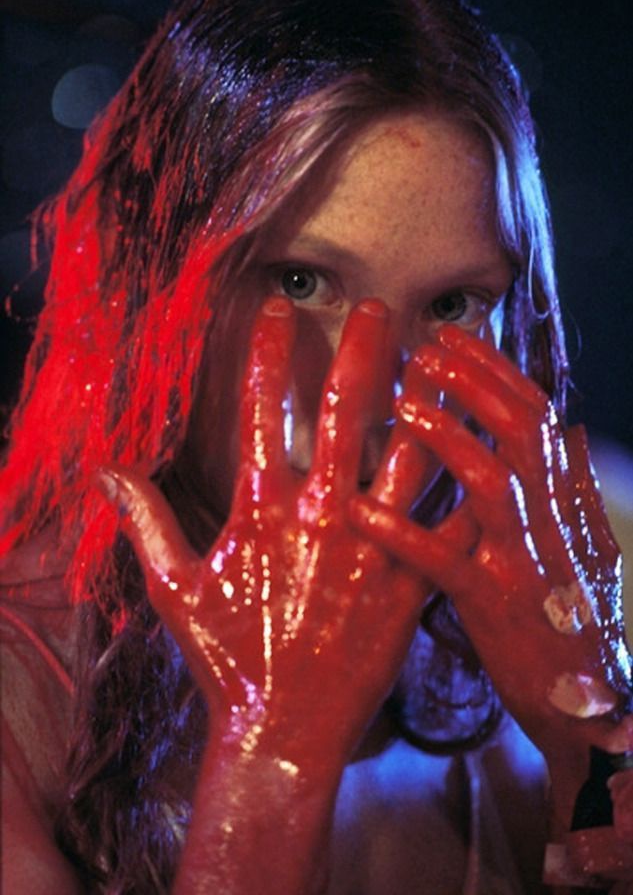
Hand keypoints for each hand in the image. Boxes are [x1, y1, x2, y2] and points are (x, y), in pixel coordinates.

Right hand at [97, 297, 432, 766]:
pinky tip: (482, 445)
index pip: (261, 411)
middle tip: (378, 309)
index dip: (268, 353)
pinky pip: (447, 520)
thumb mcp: (172, 589)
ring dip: (424, 398)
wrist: (285, 730)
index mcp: (263, 510)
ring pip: (408, 453)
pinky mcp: (411, 580)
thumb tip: (107, 471)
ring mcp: (373, 546)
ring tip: (441, 357)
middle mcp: (321, 515)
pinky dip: (464, 479)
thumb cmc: (227, 660)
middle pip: (345, 413)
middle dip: (361, 353)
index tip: (277, 309)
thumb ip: (146, 521)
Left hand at [350, 325, 631, 786]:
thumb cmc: (577, 620)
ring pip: (493, 482)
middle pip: (520, 430)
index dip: (497, 370)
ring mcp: (525, 562)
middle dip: (474, 381)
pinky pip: (446, 564)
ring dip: (450, 437)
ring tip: (404, 403)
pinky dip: (404, 537)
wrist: (593, 706)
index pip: (538, 415)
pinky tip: (362, 514)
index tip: (457, 336)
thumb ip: (572, 485)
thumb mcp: (589, 544)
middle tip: (425, 347)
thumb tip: (570, 428)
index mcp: (567, 501)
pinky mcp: (493, 606)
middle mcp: (551, 521)